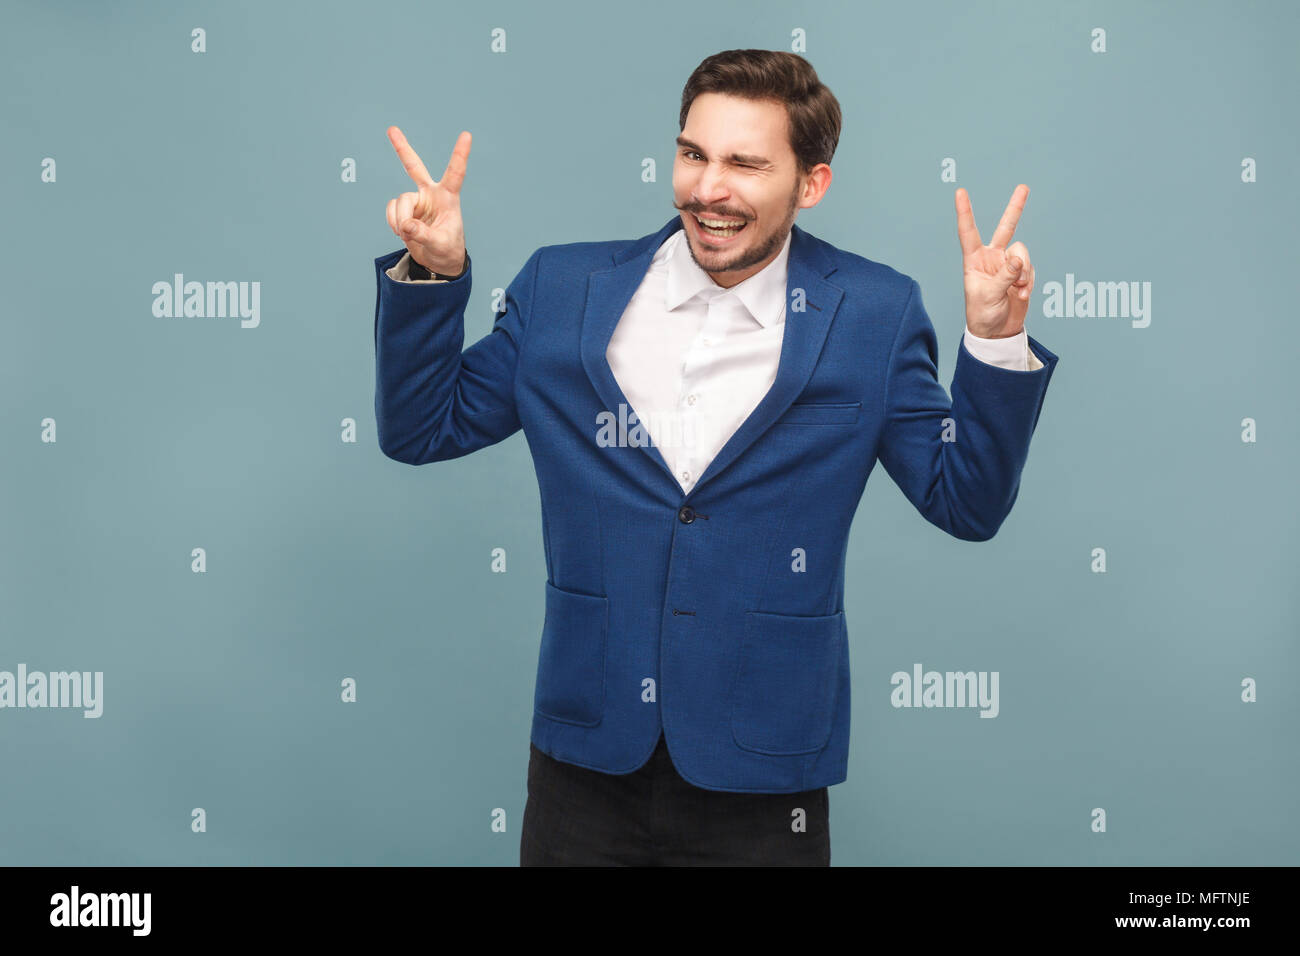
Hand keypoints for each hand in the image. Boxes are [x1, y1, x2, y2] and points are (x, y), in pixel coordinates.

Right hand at [385, 126, 470, 275]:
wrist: (438, 261)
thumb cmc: (447, 249)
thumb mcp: (440, 244)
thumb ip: (423, 235)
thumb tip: (405, 225)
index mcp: (448, 198)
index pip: (455, 173)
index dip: (460, 154)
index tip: (466, 135)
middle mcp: (431, 195)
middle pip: (414, 167)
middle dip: (402, 148)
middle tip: (391, 129)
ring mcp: (416, 201)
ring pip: (400, 201)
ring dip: (400, 219)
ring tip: (407, 234)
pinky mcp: (404, 210)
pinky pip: (391, 210)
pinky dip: (393, 222)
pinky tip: (403, 232)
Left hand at [955, 185, 1033, 337]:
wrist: (997, 332)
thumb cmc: (983, 314)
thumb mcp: (989, 296)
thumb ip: (1005, 276)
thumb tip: (1019, 260)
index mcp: (974, 260)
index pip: (968, 232)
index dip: (965, 212)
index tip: (960, 192)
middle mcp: (991, 258)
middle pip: (1006, 228)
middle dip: (1016, 208)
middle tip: (1024, 187)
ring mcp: (1008, 264)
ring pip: (1022, 253)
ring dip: (1023, 271)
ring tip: (1018, 288)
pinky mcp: (1022, 273)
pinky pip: (1030, 268)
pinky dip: (1029, 281)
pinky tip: (1022, 294)